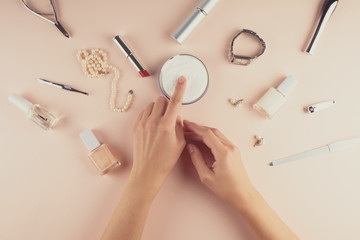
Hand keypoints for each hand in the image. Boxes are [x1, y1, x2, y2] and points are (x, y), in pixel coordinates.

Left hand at [131, 76, 186, 192]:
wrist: (148, 171)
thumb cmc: (166, 159)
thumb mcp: (180, 143)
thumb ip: (180, 125)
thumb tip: (177, 114)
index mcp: (167, 126)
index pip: (175, 102)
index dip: (180, 89)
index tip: (182, 79)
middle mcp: (153, 122)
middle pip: (161, 100)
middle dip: (167, 105)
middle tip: (170, 117)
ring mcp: (142, 123)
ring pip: (152, 105)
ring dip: (158, 109)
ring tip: (160, 123)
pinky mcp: (135, 126)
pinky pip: (144, 112)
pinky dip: (149, 114)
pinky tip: (152, 126)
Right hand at [184, 121, 254, 206]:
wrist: (243, 194)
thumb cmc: (226, 189)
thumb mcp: (207, 177)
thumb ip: (197, 160)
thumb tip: (190, 147)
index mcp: (223, 153)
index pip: (207, 134)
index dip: (194, 128)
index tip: (185, 124)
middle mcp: (230, 148)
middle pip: (212, 131)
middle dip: (197, 128)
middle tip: (185, 128)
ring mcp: (233, 148)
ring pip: (217, 133)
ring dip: (204, 131)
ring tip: (191, 132)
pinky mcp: (234, 150)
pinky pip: (221, 138)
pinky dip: (210, 136)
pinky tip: (202, 138)